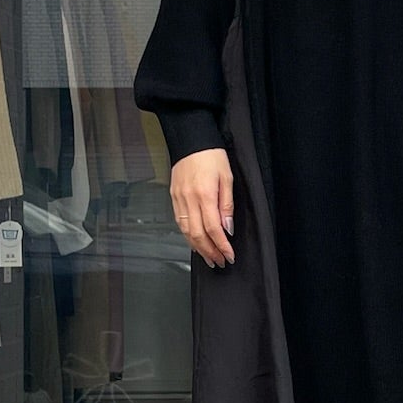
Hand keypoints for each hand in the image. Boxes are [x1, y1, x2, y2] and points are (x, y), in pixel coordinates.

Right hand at [169, 148, 234, 267]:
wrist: (191, 140)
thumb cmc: (212, 156)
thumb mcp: (227, 178)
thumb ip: (227, 205)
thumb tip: (227, 228)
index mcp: (205, 195)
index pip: (213, 229)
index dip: (221, 245)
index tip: (229, 255)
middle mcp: (189, 200)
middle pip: (198, 235)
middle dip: (210, 252)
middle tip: (219, 262)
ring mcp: (179, 199)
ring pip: (186, 231)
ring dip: (198, 248)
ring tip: (208, 258)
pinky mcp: (173, 197)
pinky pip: (179, 222)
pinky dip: (187, 236)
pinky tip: (195, 243)